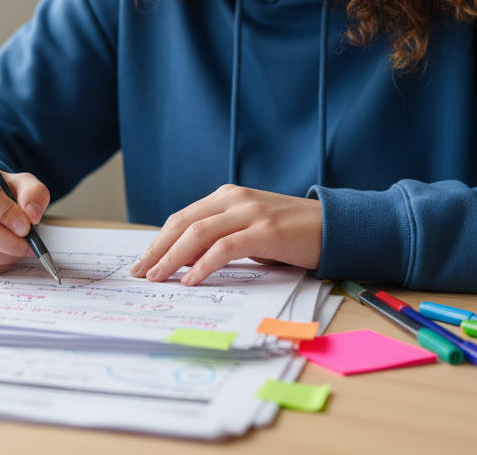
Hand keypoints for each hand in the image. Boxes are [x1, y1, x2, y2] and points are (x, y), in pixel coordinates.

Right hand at [0, 163, 49, 275]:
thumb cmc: (2, 193)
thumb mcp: (22, 184)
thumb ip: (34, 193)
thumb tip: (32, 215)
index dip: (7, 214)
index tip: (26, 226)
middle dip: (10, 242)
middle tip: (29, 245)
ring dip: (6, 256)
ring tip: (20, 249)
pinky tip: (6, 255)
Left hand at [128, 185, 322, 285]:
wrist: (336, 227)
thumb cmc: (292, 234)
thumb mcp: (251, 230)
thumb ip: (221, 238)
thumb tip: (185, 262)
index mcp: (227, 196)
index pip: (182, 218)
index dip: (159, 241)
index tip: (143, 262)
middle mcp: (235, 199)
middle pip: (183, 223)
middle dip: (157, 250)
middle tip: (140, 273)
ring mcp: (250, 213)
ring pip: (198, 234)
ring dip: (173, 258)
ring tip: (158, 278)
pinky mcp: (265, 231)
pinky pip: (225, 248)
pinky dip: (204, 265)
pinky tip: (190, 280)